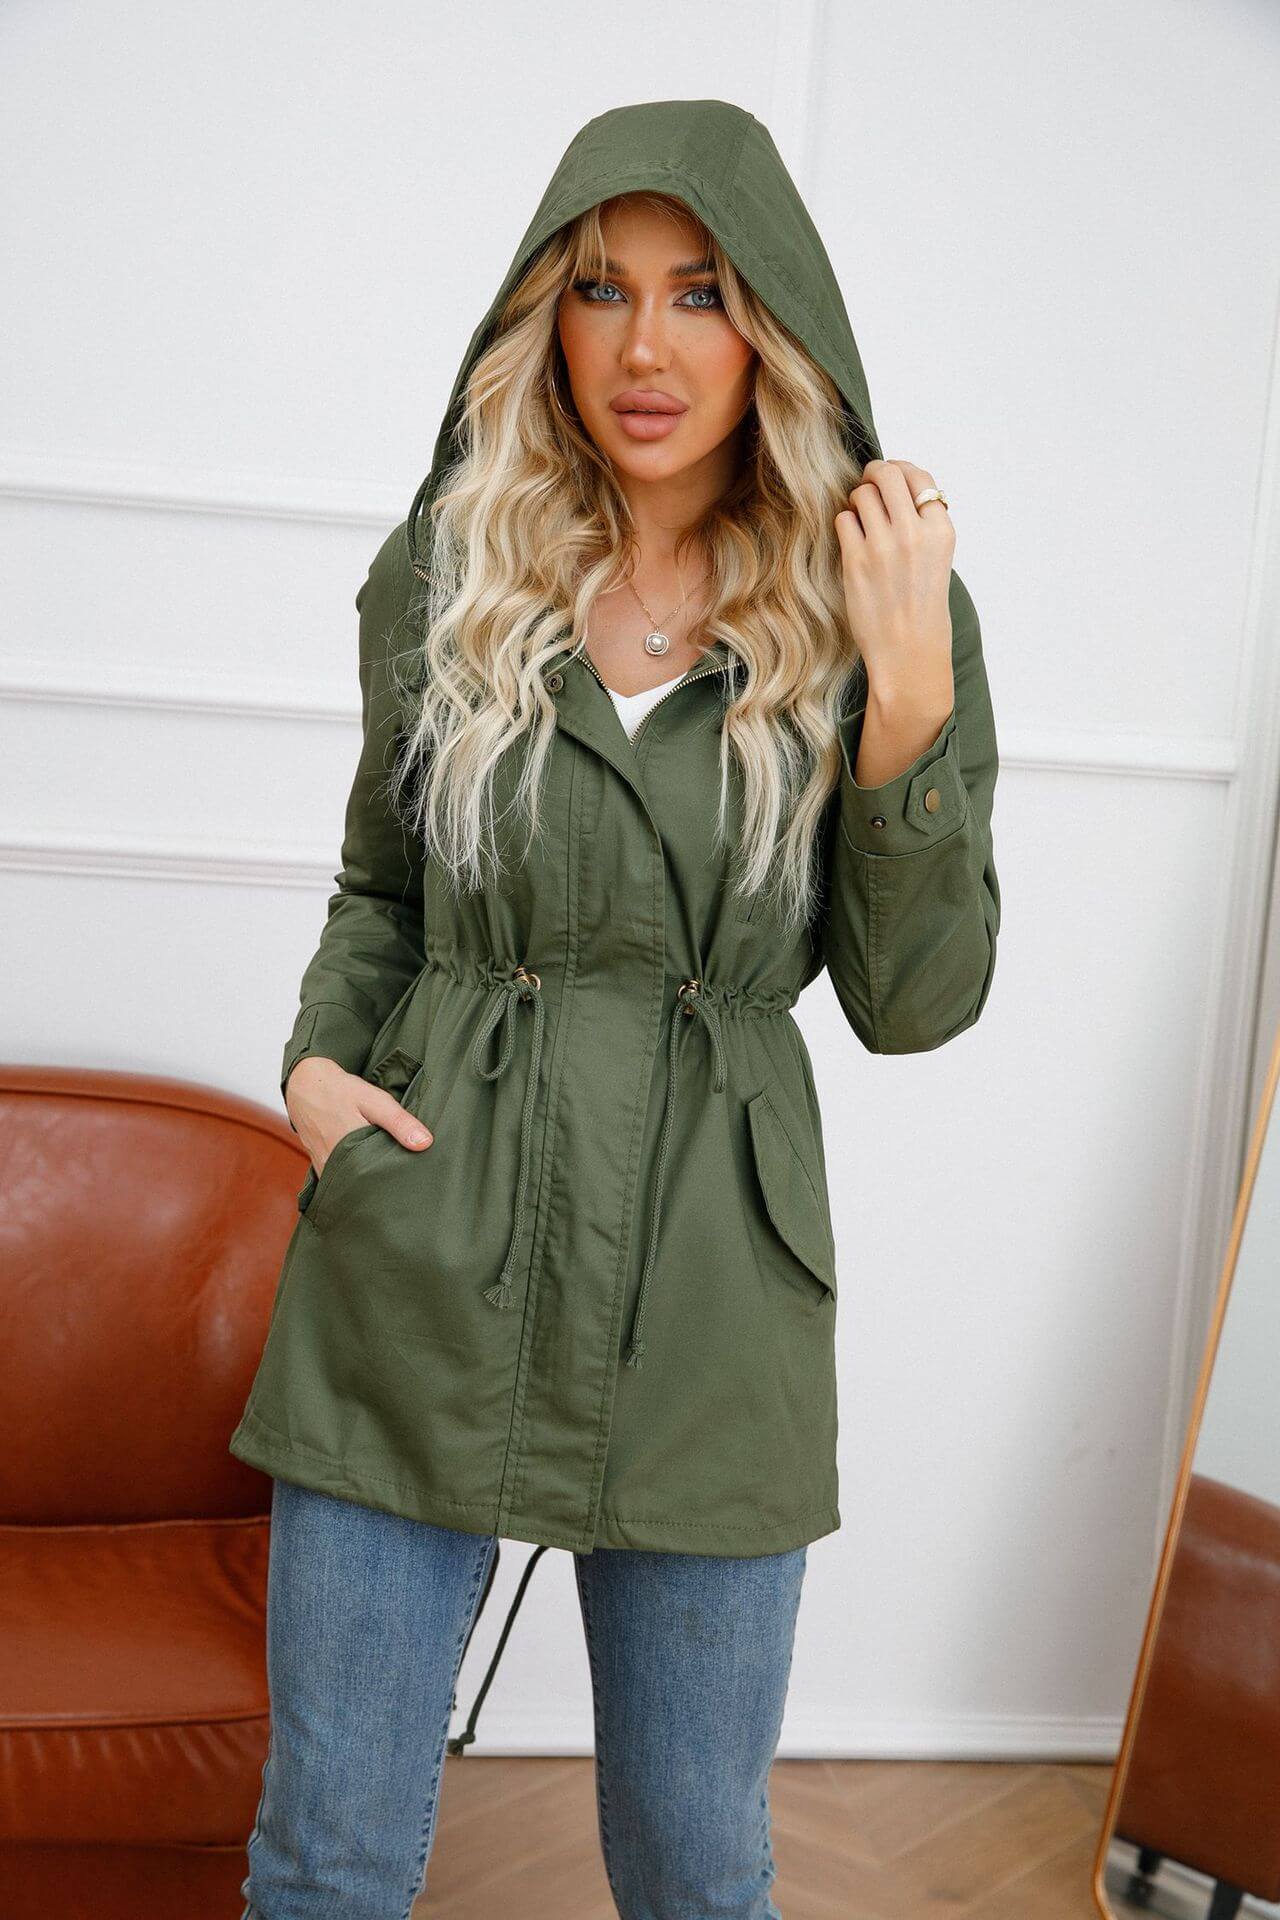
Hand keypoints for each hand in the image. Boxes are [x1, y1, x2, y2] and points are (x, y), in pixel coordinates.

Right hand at [285, 1056, 432, 1175]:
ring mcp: (324, 1168)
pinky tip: (368, 1180)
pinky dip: (353, 1182)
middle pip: (364, 1186)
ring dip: (367, 1187)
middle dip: (384, 1189)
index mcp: (350, 1146)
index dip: (396, 1183)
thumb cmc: (341, 1091)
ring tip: (389, 1189)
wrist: (305, 1087)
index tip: (413, 1185)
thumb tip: (425, 1143)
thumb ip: (399, 1122)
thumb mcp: (375, 1101)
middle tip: (405, 1192)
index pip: (378, 1176)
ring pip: (350, 1186)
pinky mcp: (319, 1168)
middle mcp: (334, 1162)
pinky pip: (339, 1182)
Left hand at [834, 458, 954, 712]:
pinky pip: (844, 520)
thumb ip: (924, 525)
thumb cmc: (923, 608)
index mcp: (941, 531)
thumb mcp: (939, 560)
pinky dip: (845, 523)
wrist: (909, 652)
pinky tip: (852, 539)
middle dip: (875, 473)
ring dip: (857, 499)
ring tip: (859, 516)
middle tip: (868, 483)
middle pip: (888, 474)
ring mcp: (884, 546)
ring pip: (862, 493)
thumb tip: (900, 490)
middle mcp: (914, 533)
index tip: (892, 478)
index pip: (921, 477)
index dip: (902, 471)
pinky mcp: (856, 561)